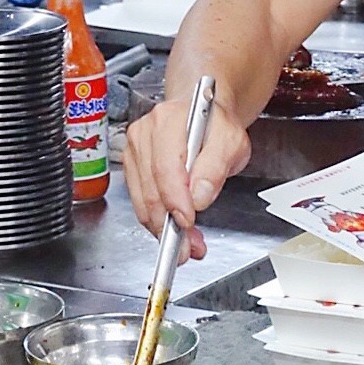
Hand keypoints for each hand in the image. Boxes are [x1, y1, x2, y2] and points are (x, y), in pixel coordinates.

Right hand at [125, 96, 250, 264]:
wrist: (204, 117)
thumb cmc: (216, 127)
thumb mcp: (231, 142)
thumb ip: (216, 168)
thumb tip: (198, 196)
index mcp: (168, 120)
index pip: (165, 168)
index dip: (175, 201)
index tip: (187, 222)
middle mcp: (145, 134)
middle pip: (151, 189)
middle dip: (170, 225)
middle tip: (188, 247)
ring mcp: (135, 151)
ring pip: (142, 202)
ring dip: (164, 229)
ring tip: (187, 243)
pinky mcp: (132, 167)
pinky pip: (141, 203)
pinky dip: (158, 222)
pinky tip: (175, 229)